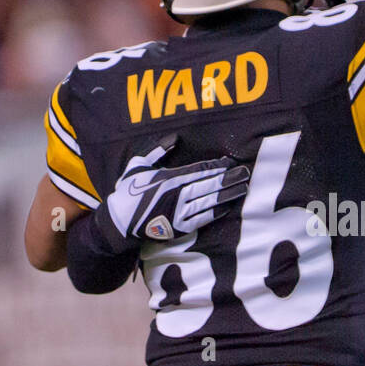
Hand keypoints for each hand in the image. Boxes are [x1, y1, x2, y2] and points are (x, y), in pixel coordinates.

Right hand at [97, 137, 249, 253]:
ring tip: (243, 188)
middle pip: (207, 185)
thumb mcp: (138, 164)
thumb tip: (175, 138)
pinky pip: (202, 219)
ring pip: (208, 202)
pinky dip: (216, 212)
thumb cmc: (128, 190)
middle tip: (245, 173)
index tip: (230, 162)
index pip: (198, 171)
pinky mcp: (179, 228)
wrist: (119, 222)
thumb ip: (157, 151)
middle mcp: (175, 195)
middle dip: (227, 179)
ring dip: (227, 194)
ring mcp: (178, 213)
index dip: (216, 167)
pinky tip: (228, 206)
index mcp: (167, 178)